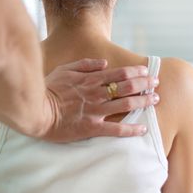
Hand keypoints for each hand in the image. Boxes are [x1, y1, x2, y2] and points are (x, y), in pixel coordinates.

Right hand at [41, 58, 159, 141]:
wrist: (36, 112)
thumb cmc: (48, 89)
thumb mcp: (64, 70)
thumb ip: (85, 64)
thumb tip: (104, 63)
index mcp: (91, 79)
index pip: (120, 73)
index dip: (136, 72)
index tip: (147, 71)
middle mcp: (97, 93)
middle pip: (128, 86)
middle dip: (145, 84)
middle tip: (156, 84)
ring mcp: (96, 111)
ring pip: (126, 104)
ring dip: (143, 101)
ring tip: (155, 100)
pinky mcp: (92, 128)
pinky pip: (116, 129)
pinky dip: (131, 129)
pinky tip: (143, 129)